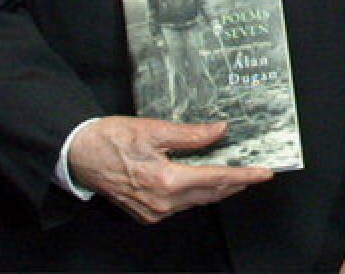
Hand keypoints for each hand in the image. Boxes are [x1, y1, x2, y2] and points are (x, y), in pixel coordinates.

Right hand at [68, 115, 271, 223]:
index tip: (264, 172)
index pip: (217, 179)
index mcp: (168, 180)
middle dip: (235, 184)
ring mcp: (155, 212)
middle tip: (254, 172)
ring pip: (196, 202)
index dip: (244, 175)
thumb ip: (190, 134)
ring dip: (216, 188)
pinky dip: (195, 193)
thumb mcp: (153, 129)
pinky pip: (180, 205)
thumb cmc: (112, 138)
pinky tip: (200, 180)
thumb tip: (219, 131)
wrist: (80, 155)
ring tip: (232, 173)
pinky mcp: (147, 214)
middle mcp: (164, 203)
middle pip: (211, 194)